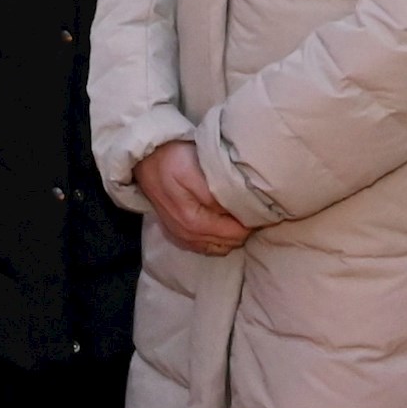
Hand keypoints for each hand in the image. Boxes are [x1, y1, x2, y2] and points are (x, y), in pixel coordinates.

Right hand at [134, 140, 252, 256]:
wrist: (145, 160)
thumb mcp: (196, 170)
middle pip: (230, 243)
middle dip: (245, 229)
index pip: (236, 233)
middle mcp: (188, 236)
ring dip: (232, 234)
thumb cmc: (173, 160)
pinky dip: (218, 238)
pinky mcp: (178, 235)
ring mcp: (182, 238)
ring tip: (240, 214)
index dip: (252, 222)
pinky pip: (205, 247)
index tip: (261, 207)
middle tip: (254, 209)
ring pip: (219, 247)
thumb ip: (217, 195)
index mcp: (194, 222)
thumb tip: (237, 211)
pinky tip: (222, 222)